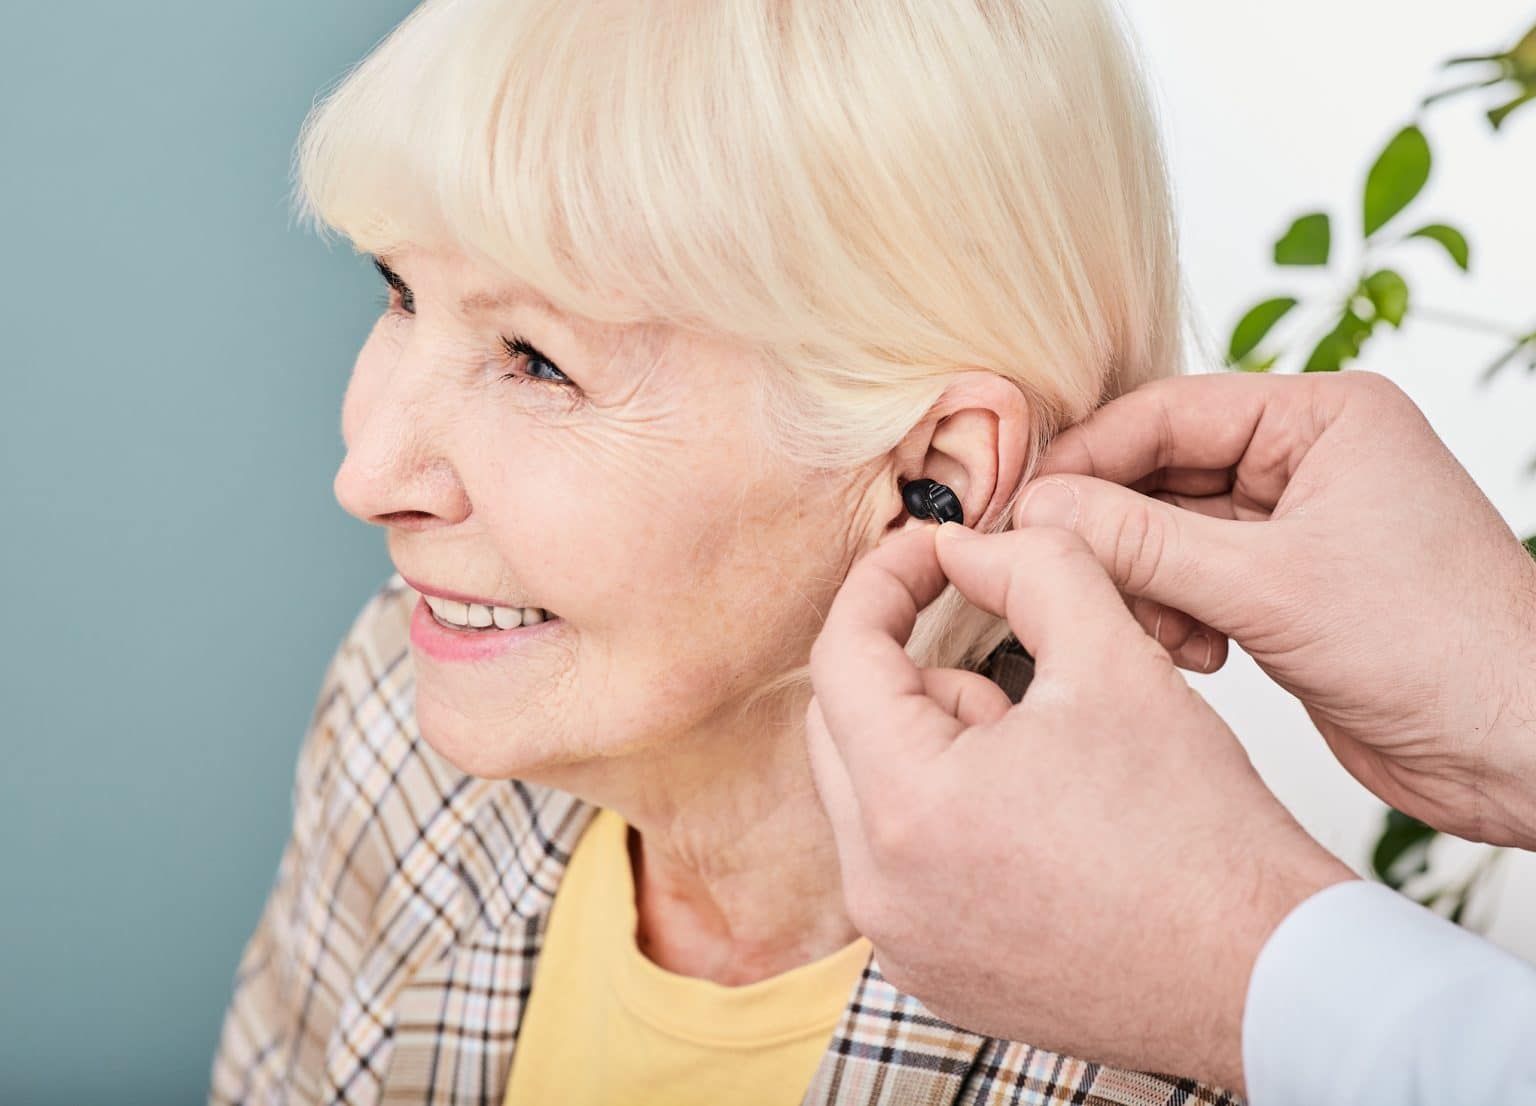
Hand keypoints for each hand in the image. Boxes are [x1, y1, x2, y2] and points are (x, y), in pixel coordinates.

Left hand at [806, 522, 1352, 1092]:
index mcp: (909, 808)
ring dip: (935, 745)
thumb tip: (961, 545)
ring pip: (872, 794)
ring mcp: (903, 941)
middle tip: (1006, 657)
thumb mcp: (1113, 659)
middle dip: (912, 671)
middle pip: (843, 727)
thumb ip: (1031, 570)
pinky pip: (899, 860)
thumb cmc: (1200, 835)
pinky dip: (944, 815)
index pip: (842, 658)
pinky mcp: (933, 972)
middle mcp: (881, 890)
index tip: (927, 553)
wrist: (1265, 976)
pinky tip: (1036, 818)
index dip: (882, 584)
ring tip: (1045, 756)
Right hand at [1020, 370, 1535, 847]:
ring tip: (1160, 631)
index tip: (1022, 503)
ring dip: (1144, 583)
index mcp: (1323, 418)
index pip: (1167, 413)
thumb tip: (1042, 507)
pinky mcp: (1286, 590)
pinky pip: (1192, 583)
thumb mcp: (1270, 587)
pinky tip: (1196, 655)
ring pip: (1169, 534)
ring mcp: (1295, 528)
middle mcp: (1306, 461)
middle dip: (1113, 530)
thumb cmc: (1445, 650)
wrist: (1521, 750)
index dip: (1087, 458)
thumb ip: (1143, 542)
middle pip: (1160, 473)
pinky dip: (1174, 616)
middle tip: (1060, 573)